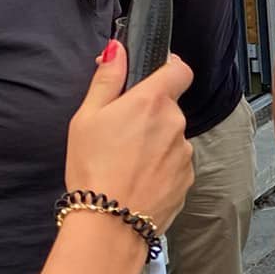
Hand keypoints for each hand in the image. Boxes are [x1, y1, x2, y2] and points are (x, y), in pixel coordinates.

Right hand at [65, 41, 194, 230]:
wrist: (110, 223)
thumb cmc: (94, 169)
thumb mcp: (87, 117)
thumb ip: (108, 79)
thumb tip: (118, 50)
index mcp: (153, 101)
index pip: (180, 69)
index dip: (169, 68)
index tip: (155, 75)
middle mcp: (176, 124)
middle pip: (169, 108)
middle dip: (150, 115)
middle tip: (120, 133)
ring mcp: (185, 154)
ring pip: (171, 138)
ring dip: (155, 144)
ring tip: (125, 163)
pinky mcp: (187, 180)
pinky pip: (175, 164)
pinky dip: (160, 168)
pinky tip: (136, 180)